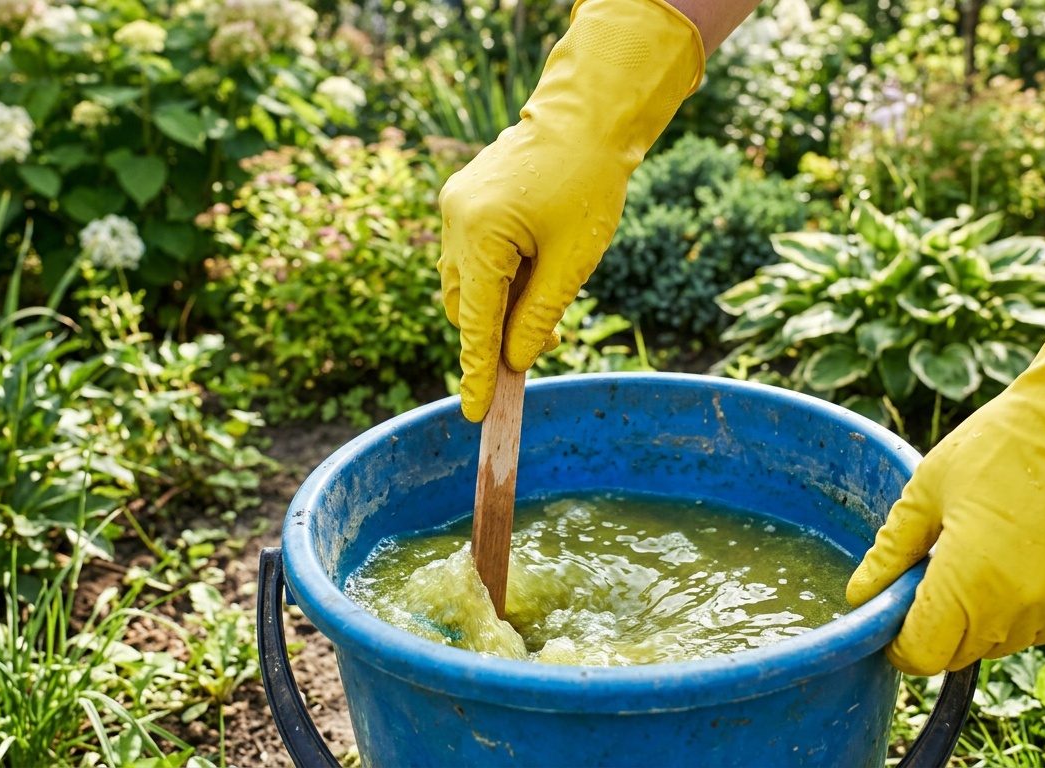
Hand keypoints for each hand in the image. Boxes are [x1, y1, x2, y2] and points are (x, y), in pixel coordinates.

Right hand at [437, 0, 703, 421]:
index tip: (475, 413)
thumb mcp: (573, 261)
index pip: (475, 322)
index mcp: (480, 233)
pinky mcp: (463, 199)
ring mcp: (455, 206)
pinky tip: (533, 270)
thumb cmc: (589, 182)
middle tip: (544, 342)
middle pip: (465, 305)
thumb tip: (513, 360)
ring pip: (467, 281)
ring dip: (500, 303)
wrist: (587, 116)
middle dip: (497, 333)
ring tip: (546, 304)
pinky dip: (498, 275)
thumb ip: (539, 315)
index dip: (477, 372)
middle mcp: (455, 219)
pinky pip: (472, 255)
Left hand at [846, 214, 1044, 675]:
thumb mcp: (926, 491)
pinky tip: (1009, 560)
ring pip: (992, 643)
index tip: (891, 608)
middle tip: (928, 568)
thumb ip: (890, 552)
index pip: (920, 655)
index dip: (897, 640)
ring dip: (972, 619)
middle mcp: (1012, 610)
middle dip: (931, 625)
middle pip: (953, 654)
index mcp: (967, 584)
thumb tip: (859, 596)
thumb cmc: (998, 447)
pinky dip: (1012, 610)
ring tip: (972, 555)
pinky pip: (1031, 628)